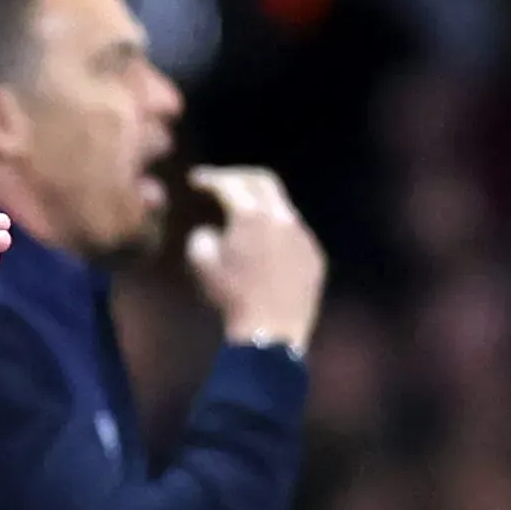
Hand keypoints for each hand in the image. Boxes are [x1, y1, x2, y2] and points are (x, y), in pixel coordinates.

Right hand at [185, 166, 325, 353]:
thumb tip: (211, 230)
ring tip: (242, 215)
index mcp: (252, 216)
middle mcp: (283, 218)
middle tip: (220, 183)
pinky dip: (275, 229)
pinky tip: (264, 245)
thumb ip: (202, 236)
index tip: (195, 180)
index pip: (229, 183)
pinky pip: (294, 232)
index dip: (210, 178)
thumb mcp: (201, 264)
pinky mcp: (314, 256)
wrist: (271, 332)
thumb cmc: (231, 297)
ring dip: (260, 204)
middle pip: (263, 181)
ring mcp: (304, 236)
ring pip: (281, 206)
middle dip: (238, 177)